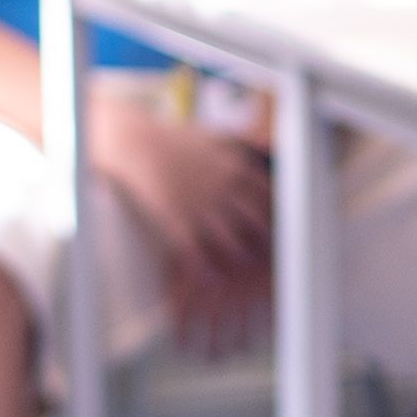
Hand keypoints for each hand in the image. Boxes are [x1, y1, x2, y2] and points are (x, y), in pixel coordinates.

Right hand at [89, 84, 274, 347]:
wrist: (135, 144)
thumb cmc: (174, 139)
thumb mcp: (215, 136)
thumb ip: (244, 143)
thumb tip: (270, 143)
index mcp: (235, 167)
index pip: (268, 198)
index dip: (276, 216)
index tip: (280, 228)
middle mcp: (223, 188)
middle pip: (255, 223)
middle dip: (264, 242)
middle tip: (271, 258)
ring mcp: (200, 206)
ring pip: (231, 241)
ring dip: (240, 258)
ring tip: (246, 273)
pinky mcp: (176, 220)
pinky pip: (197, 252)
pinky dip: (206, 269)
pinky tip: (212, 281)